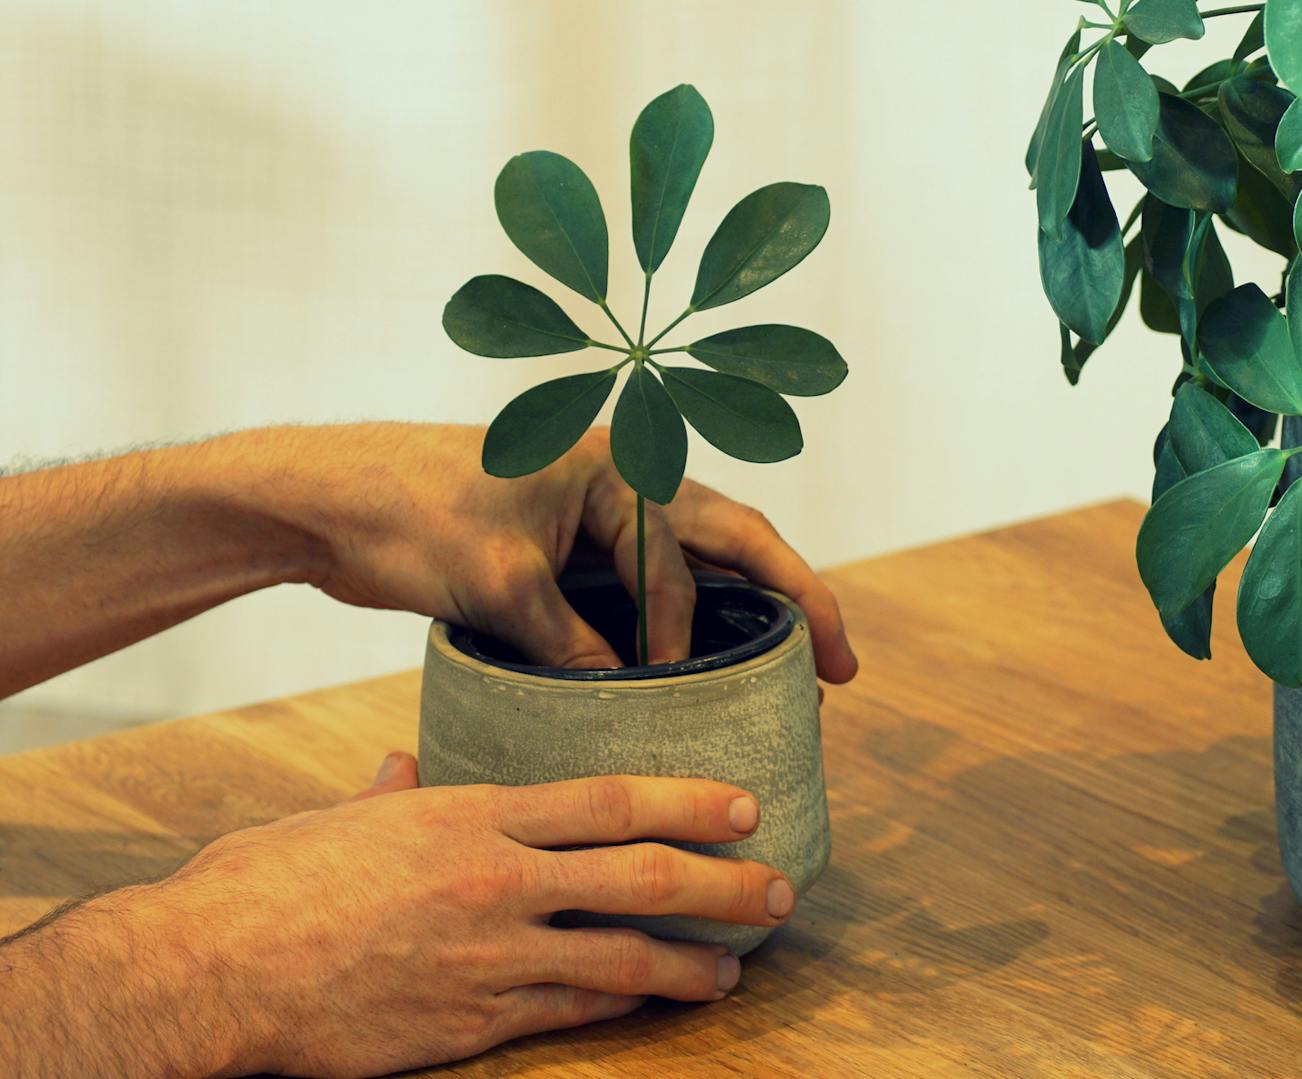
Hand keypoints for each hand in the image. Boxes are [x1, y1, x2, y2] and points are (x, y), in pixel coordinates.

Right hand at [0, 753, 797, 1077]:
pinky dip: (622, 1007)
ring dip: (691, 963)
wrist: (209, 974)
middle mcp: (495, 882)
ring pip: (621, 958)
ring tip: (735, 966)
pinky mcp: (471, 1023)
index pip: (610, 799)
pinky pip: (570, 1013)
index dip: (689, 802)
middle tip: (778, 886)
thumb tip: (405, 767)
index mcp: (470, 816)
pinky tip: (657, 1003)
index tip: (745, 805)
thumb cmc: (264, 885)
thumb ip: (391, 794)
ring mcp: (489, 958)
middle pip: (640, 876)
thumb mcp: (337, 820)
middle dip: (723, 883)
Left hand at [253, 423, 857, 676]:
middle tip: (844, 667)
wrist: (322, 500)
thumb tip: (626, 697)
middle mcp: (619, 478)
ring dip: (740, 613)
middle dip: (793, 601)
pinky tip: (696, 669)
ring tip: (790, 674)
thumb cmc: (406, 513)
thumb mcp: (499, 583)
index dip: (697, 634)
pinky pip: (642, 586)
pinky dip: (676, 624)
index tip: (689, 695)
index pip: (689, 556)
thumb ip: (571, 641)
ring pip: (693, 564)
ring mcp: (594, 511)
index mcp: (615, 464)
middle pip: (732, 541)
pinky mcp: (563, 545)